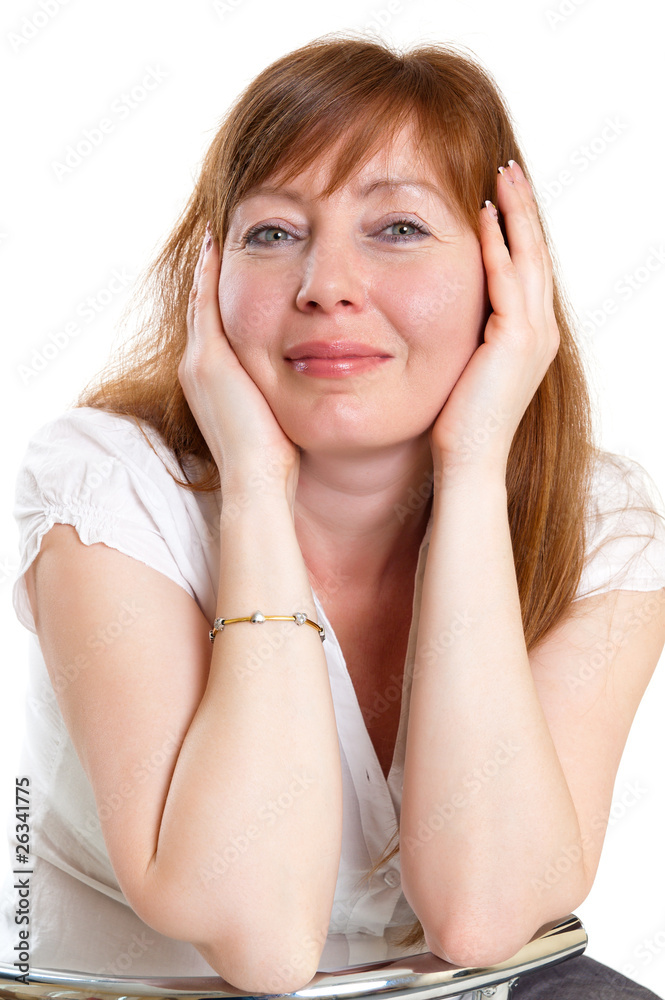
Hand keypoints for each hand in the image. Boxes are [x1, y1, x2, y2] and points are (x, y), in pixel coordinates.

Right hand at [178, 224, 299, 502]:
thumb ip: (283, 393)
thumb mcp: (279, 415)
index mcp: (214, 382)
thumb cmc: (279, 461)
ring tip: (219, 234)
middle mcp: (198, 368)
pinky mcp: (209, 359)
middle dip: (211, 274)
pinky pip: (206, 301)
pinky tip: (219, 243)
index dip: (222, 298)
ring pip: (202, 300)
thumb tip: (314, 379)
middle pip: (203, 307)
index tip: (234, 268)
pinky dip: (210, 272)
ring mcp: (199, 362)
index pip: (217, 328)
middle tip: (218, 239)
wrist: (259, 481)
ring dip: (209, 266)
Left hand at [429, 160, 559, 474]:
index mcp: (529, 336)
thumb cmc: (458, 424)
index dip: (517, 230)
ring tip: (504, 175)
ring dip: (516, 213)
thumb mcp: (465, 367)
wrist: (468, 461)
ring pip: (528, 257)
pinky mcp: (517, 340)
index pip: (526, 270)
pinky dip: (498, 244)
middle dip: (523, 209)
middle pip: (535, 254)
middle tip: (510, 168)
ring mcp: (533, 334)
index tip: (501, 195)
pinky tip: (483, 214)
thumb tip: (440, 314)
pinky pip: (506, 280)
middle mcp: (540, 330)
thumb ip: (466, 335)